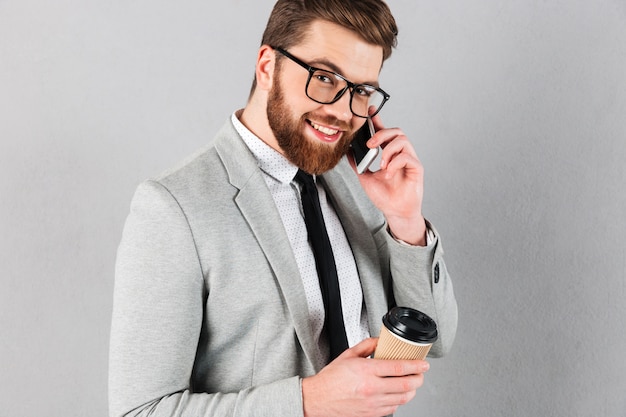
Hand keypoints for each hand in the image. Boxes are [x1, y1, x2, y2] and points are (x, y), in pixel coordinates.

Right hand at [302, 338, 429, 416]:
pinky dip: (400, 400)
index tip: (423, 363)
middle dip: (419, 378)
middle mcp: (371, 388)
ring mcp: (373, 403)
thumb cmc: (331, 379)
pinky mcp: (372, 414)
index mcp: (366, 371)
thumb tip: (381, 341)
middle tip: (421, 373)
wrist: (318, 399)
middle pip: (406, 385)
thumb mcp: (348, 355)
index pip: (399, 368)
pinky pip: (394, 408)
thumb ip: (367, 345)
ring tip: (412, 383)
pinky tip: (398, 393)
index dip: (415, 365)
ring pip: (403, 398)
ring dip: (412, 390)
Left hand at [347, 114, 426, 244]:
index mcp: (388, 154)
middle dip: (381, 134)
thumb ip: (357, 163)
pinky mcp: (417, 168)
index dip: (377, 119)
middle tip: (370, 145)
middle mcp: (400, 154)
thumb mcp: (365, 177)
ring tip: (381, 164)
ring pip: (403, 140)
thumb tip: (347, 151)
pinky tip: (388, 173)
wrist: (395, 212)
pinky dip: (395, 163)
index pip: (384, 132)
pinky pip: (408, 157)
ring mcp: (409, 160)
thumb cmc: (384, 196)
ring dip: (388, 150)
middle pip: (396, 131)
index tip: (369, 110)